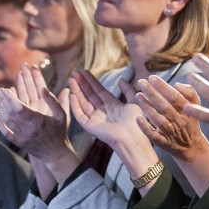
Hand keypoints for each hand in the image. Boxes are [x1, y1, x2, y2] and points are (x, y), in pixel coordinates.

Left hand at [0, 64, 78, 182]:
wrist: (55, 153)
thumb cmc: (59, 131)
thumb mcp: (61, 114)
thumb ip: (52, 101)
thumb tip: (43, 88)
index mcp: (39, 121)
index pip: (19, 108)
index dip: (10, 98)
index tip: (5, 90)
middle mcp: (29, 129)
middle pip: (11, 113)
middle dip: (4, 100)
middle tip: (0, 91)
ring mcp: (23, 137)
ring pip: (7, 122)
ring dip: (1, 110)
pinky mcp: (19, 143)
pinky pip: (6, 133)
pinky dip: (0, 124)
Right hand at [69, 70, 159, 193]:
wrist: (133, 137)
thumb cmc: (137, 121)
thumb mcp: (135, 101)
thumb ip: (128, 90)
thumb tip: (121, 79)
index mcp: (112, 106)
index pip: (99, 91)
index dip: (91, 81)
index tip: (84, 71)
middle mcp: (103, 112)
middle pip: (89, 95)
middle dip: (82, 84)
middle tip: (74, 72)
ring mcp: (95, 119)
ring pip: (83, 102)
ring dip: (77, 91)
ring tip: (71, 79)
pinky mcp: (90, 126)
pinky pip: (80, 114)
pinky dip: (75, 105)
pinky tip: (72, 95)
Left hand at [135, 76, 208, 162]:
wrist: (192, 147)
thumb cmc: (190, 121)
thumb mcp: (196, 106)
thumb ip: (190, 92)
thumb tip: (178, 84)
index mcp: (188, 111)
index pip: (175, 97)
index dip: (163, 87)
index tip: (152, 77)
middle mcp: (180, 121)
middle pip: (165, 106)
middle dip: (152, 93)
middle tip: (141, 82)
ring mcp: (172, 133)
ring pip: (159, 120)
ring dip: (148, 108)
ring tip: (138, 96)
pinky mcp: (164, 143)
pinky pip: (154, 136)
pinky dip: (145, 128)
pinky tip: (137, 118)